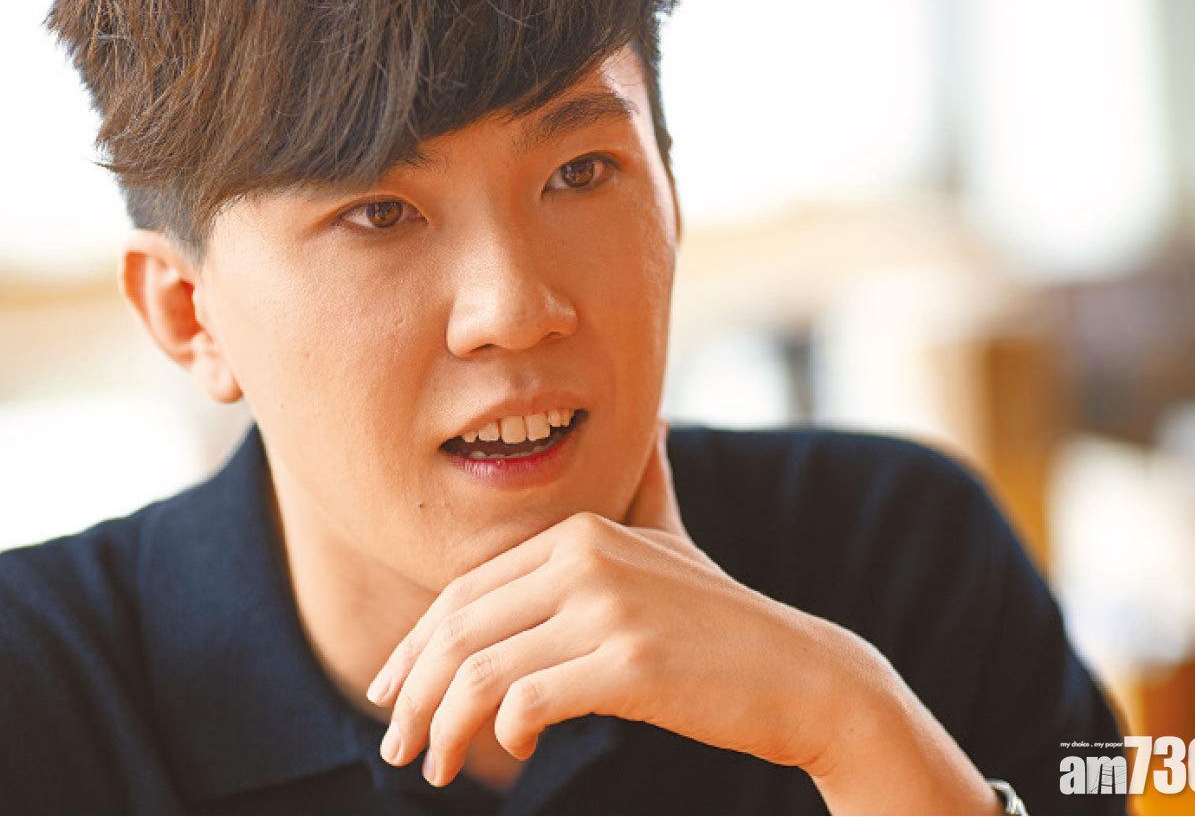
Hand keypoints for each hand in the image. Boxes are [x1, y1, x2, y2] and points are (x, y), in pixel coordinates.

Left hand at [364, 417, 838, 786]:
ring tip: (433, 768)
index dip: (416, 647)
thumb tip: (655, 427)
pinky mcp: (630, 662)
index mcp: (579, 531)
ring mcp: (609, 607)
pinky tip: (514, 753)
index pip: (464, 591)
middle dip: (412, 694)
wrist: (802, 671)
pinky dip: (505, 734)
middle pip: (459, 629)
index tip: (392, 691)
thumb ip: (648, 486)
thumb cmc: (722, 619)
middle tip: (396, 745)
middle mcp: (586, 557)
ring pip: (481, 670)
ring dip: (441, 728)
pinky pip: (529, 701)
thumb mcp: (674, 538)